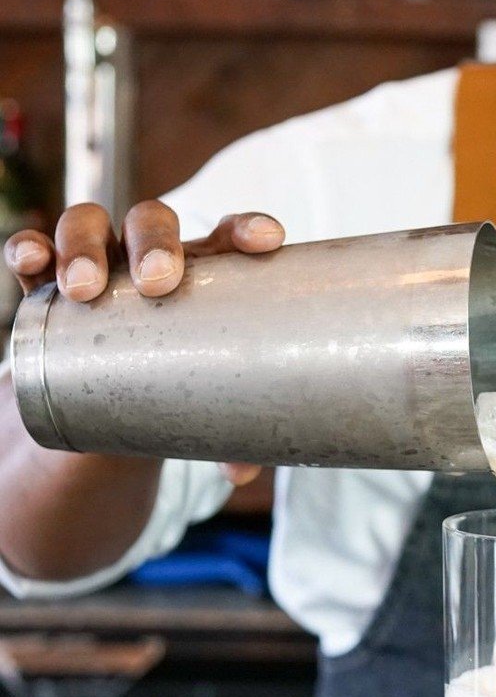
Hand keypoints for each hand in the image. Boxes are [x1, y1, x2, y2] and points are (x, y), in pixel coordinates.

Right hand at [4, 200, 285, 487]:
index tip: (266, 241)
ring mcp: (96, 261)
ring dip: (84, 245)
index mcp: (203, 271)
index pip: (228, 234)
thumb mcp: (198, 400)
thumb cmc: (170, 381)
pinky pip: (31, 253)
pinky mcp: (45, 283)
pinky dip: (28, 250)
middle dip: (154, 243)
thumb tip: (242, 474)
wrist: (100, 393)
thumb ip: (225, 436)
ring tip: (83, 289)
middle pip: (152, 222)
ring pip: (88, 225)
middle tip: (158, 281)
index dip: (246, 228)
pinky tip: (28, 261)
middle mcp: (148, 255)